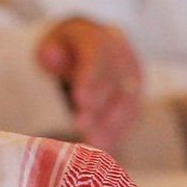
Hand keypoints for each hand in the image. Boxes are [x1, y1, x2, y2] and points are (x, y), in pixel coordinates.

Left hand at [36, 18, 142, 150]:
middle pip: (113, 82)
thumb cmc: (67, 48)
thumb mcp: (52, 43)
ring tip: (94, 144)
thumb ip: (50, 51)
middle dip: (99, 107)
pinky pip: (131, 116)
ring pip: (127, 102)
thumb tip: (51, 56)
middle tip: (81, 126)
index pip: (97, 57)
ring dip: (111, 125)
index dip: (90, 78)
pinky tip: (105, 147)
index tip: (80, 100)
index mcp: (99, 39)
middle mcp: (122, 57)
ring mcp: (132, 78)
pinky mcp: (135, 98)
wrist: (95, 47)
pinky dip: (118, 132)